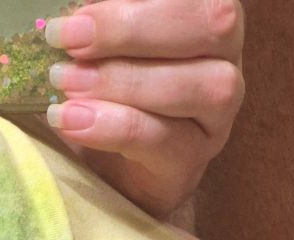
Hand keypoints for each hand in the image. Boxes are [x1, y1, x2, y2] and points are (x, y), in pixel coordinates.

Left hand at [42, 0, 245, 219]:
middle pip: (210, 24)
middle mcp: (226, 56)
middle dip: (132, 28)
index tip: (83, 7)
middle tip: (69, 40)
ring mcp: (218, 113)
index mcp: (206, 13)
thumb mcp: (103, 48)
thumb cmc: (107, 92)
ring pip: (197, 85)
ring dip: (124, 81)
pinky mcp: (194, 158)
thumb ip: (99, 27)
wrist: (112, 170)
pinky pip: (164, 139)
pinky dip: (113, 127)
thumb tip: (72, 12)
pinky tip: (71, 121)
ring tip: (67, 83)